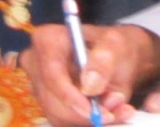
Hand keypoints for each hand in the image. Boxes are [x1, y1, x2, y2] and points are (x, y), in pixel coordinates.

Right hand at [22, 23, 159, 124]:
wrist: (123, 57)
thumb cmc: (119, 45)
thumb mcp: (118, 45)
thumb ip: (106, 63)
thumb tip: (91, 87)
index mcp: (47, 40)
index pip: (50, 75)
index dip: (70, 97)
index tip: (96, 111)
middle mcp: (35, 62)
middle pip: (50, 100)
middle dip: (83, 115)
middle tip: (116, 118)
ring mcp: (40, 85)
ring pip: (55, 115)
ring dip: (86, 121)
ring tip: (117, 116)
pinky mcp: (50, 102)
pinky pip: (61, 120)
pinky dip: (83, 123)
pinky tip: (106, 119)